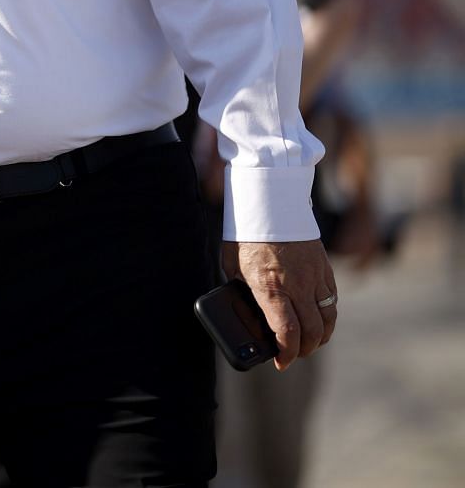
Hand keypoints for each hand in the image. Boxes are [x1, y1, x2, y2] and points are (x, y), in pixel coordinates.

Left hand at [222, 239, 336, 368]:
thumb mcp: (233, 268)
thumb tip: (248, 313)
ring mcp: (314, 277)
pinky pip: (332, 300)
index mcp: (270, 287)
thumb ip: (244, 291)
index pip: (287, 332)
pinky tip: (319, 321)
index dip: (286, 353)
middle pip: (311, 331)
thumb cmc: (245, 235)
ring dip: (320, 336)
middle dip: (303, 350)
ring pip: (328, 319)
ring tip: (309, 343)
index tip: (281, 362)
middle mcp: (297, 286)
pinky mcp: (324, 268)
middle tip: (293, 355)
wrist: (269, 203)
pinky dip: (328, 316)